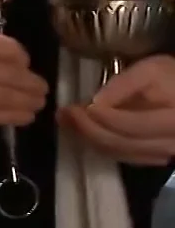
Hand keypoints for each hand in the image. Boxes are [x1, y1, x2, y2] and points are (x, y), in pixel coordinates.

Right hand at [0, 33, 48, 128]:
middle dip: (30, 83)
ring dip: (26, 101)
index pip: (4, 48)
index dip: (18, 55)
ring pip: (3, 97)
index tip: (24, 62)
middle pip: (10, 75)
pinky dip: (9, 116)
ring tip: (38, 104)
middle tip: (42, 88)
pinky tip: (25, 118)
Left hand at [59, 54, 174, 164]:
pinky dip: (101, 145)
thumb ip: (125, 83)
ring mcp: (164, 153)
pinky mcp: (156, 157)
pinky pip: (124, 157)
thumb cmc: (173, 77)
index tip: (76, 106)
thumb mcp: (151, 69)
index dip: (101, 118)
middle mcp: (170, 142)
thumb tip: (96, 101)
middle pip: (121, 142)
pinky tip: (85, 132)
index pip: (130, 125)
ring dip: (89, 138)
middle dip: (87, 129)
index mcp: (172, 120)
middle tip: (63, 114)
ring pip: (119, 152)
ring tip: (67, 122)